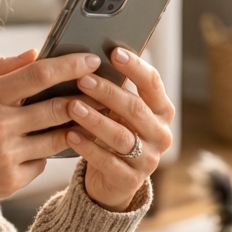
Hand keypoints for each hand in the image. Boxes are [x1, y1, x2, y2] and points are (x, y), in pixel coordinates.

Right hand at [0, 49, 100, 209]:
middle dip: (86, 96)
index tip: (91, 59)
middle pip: (57, 106)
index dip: (69, 65)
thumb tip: (33, 54)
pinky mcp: (12, 180)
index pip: (38, 75)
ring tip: (87, 115)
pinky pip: (43, 161)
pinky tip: (44, 145)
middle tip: (104, 89)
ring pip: (58, 136)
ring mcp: (7, 154)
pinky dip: (47, 152)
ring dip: (76, 125)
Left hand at [65, 48, 173, 211]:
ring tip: (72, 106)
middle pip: (135, 108)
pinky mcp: (130, 179)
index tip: (114, 52)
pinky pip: (107, 161)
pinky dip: (87, 147)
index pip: (152, 83)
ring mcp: (148, 159)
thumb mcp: (120, 111)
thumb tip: (91, 55)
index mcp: (161, 110)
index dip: (134, 67)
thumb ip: (116, 89)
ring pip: (121, 136)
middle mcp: (160, 134)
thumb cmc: (115, 133)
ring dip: (95, 119)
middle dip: (108, 92)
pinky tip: (69, 134)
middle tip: (83, 79)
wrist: (113, 180)